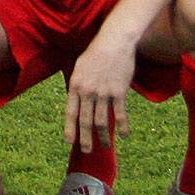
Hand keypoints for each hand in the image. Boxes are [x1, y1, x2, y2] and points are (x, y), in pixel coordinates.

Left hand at [63, 33, 137, 150]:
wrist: (113, 43)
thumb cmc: (95, 54)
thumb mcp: (79, 68)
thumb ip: (78, 86)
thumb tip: (77, 102)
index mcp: (75, 85)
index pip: (70, 112)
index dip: (70, 128)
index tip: (70, 142)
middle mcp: (88, 91)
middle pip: (86, 120)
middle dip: (86, 138)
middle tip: (87, 152)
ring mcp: (104, 92)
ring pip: (103, 121)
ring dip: (104, 136)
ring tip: (105, 147)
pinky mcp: (119, 92)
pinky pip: (120, 114)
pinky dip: (123, 127)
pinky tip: (124, 136)